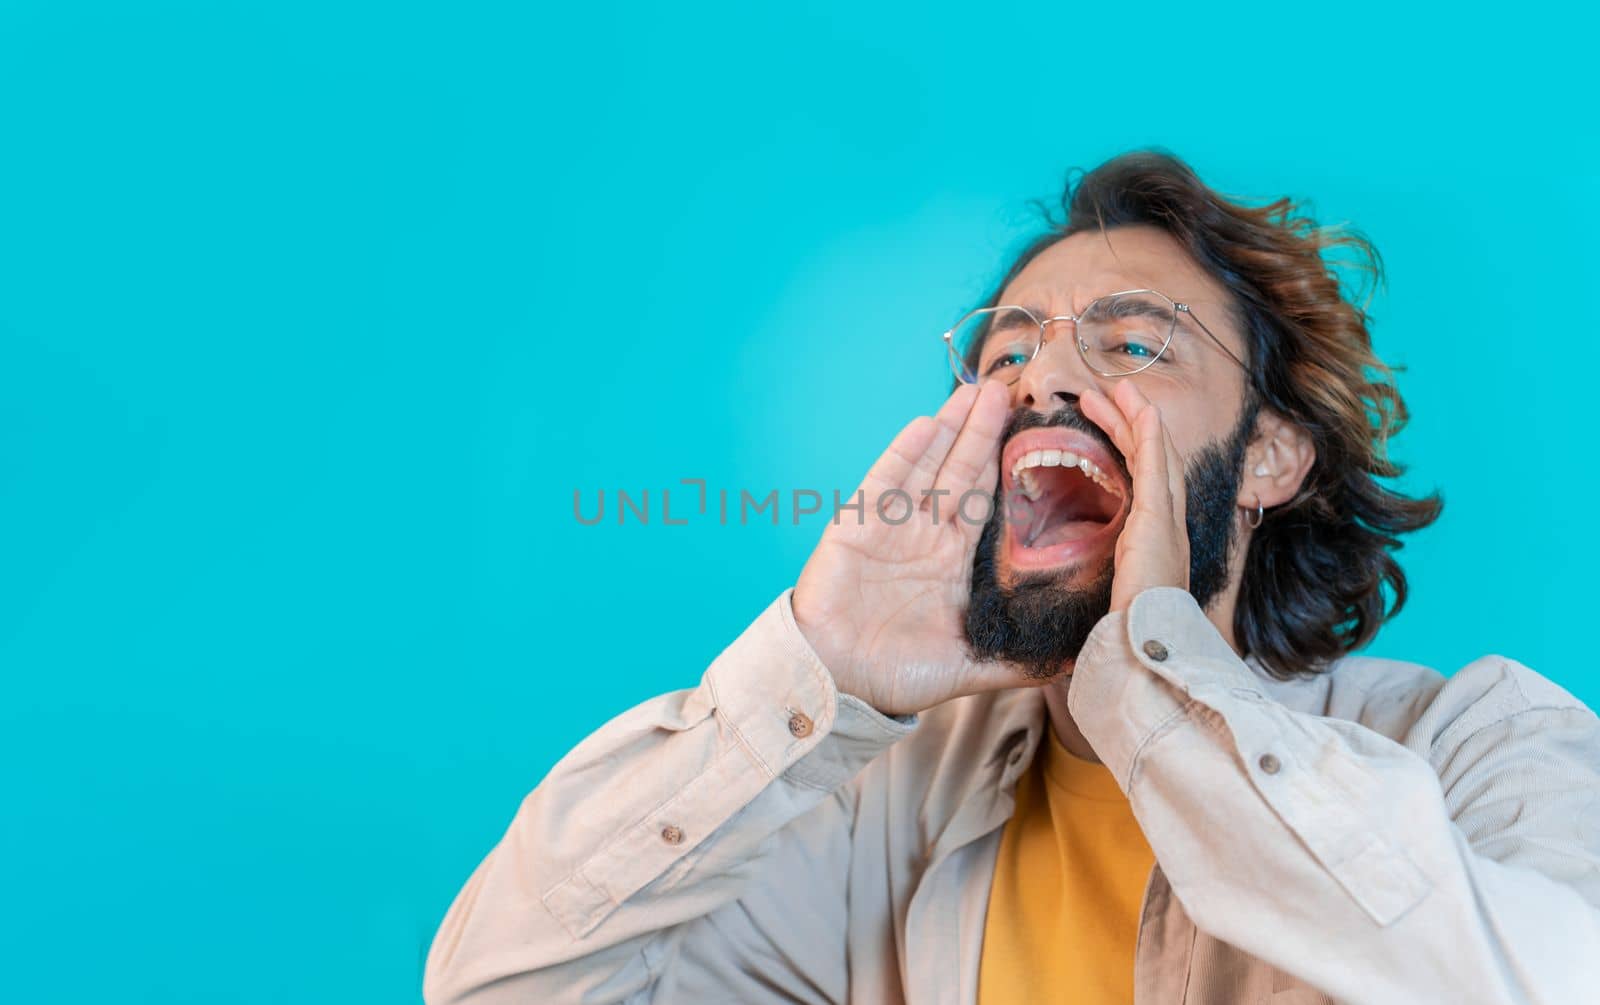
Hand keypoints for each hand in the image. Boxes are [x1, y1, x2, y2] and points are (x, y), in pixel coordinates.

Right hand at [792, 379, 1034, 715]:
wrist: (835, 682)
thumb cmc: (897, 676)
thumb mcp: (970, 668)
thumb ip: (1018, 663)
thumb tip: (1075, 666)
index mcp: (953, 563)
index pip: (985, 502)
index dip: (1003, 466)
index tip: (1030, 432)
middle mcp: (925, 536)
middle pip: (959, 472)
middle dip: (980, 431)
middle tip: (1004, 388)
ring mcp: (890, 527)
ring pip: (926, 466)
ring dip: (948, 429)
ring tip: (972, 392)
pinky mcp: (857, 527)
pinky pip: (883, 482)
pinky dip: (903, 455)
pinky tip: (924, 426)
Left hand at [1079, 381, 1189, 613]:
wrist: (1146, 648)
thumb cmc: (1129, 630)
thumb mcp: (1117, 591)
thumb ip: (1111, 572)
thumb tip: (1091, 569)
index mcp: (1157, 539)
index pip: (1145, 479)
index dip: (1129, 445)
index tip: (1108, 420)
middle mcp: (1170, 525)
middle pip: (1153, 458)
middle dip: (1132, 423)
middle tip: (1109, 393)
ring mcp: (1169, 521)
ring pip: (1156, 455)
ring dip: (1138, 418)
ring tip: (1118, 389)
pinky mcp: (1159, 523)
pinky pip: (1156, 470)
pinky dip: (1151, 437)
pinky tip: (1142, 411)